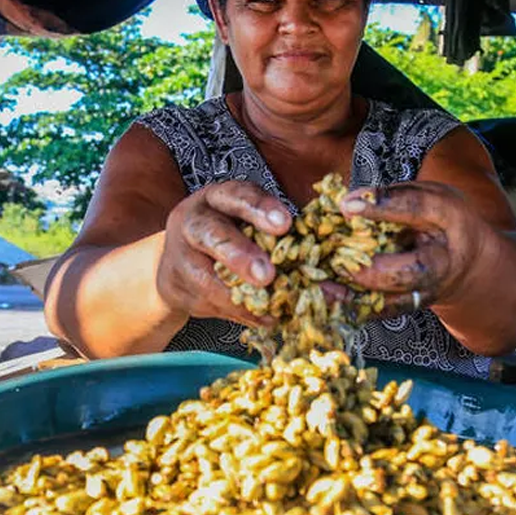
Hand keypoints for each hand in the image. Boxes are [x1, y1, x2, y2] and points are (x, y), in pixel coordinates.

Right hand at [155, 181, 291, 326]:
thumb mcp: (251, 227)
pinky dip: (242, 313)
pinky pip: (212, 304)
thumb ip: (287, 245)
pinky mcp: (179, 289)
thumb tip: (337, 289)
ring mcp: (182, 257)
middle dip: (241, 255)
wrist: (179, 264)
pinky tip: (266, 318)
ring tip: (273, 309)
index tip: (285, 224)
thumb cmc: (229, 237)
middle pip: (212, 235)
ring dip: (242, 296)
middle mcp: (194, 223)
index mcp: (217, 199)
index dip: (260, 208)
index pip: (237, 195)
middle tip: (266, 275)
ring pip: (208, 278)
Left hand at [338, 181, 491, 317]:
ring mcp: (425, 291)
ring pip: (390, 302)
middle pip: (409, 272)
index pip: (416, 209)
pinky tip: (323, 295)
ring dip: (352, 294)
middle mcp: (440, 263)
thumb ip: (391, 197)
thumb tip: (345, 203)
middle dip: (369, 267)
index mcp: (448, 220)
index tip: (345, 205)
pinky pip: (377, 312)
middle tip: (336, 255)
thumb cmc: (441, 220)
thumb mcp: (427, 195)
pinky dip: (348, 307)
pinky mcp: (407, 308)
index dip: (380, 207)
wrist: (469, 261)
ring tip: (319, 283)